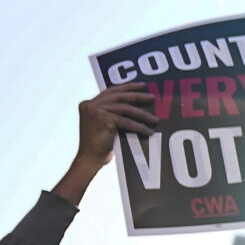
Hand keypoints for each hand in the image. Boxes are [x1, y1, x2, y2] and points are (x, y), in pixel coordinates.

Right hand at [55, 83, 158, 204]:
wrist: (90, 159)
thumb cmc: (99, 144)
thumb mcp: (104, 124)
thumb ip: (112, 112)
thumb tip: (136, 105)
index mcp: (89, 103)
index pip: (111, 91)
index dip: (128, 87)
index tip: (142, 85)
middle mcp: (90, 104)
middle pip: (119, 96)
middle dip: (138, 96)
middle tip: (153, 98)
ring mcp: (95, 111)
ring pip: (125, 109)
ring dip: (142, 114)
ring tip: (155, 119)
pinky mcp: (102, 120)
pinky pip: (126, 121)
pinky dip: (139, 126)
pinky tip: (148, 131)